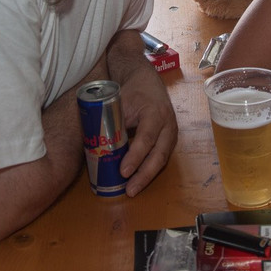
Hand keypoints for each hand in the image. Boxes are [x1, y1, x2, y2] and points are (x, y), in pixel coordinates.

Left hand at [116, 65, 177, 196]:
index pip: (146, 139)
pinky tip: (138, 180)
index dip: (135, 157)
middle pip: (159, 155)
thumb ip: (113, 123)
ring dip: (147, 176)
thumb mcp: (120, 102)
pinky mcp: (169, 139)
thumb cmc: (132, 91)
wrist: (146, 80)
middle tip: (129, 190)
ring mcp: (171, 133)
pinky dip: (149, 169)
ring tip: (132, 189)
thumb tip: (98, 149)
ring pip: (162, 159)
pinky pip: (161, 157)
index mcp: (155, 113)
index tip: (123, 172)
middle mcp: (168, 125)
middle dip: (144, 175)